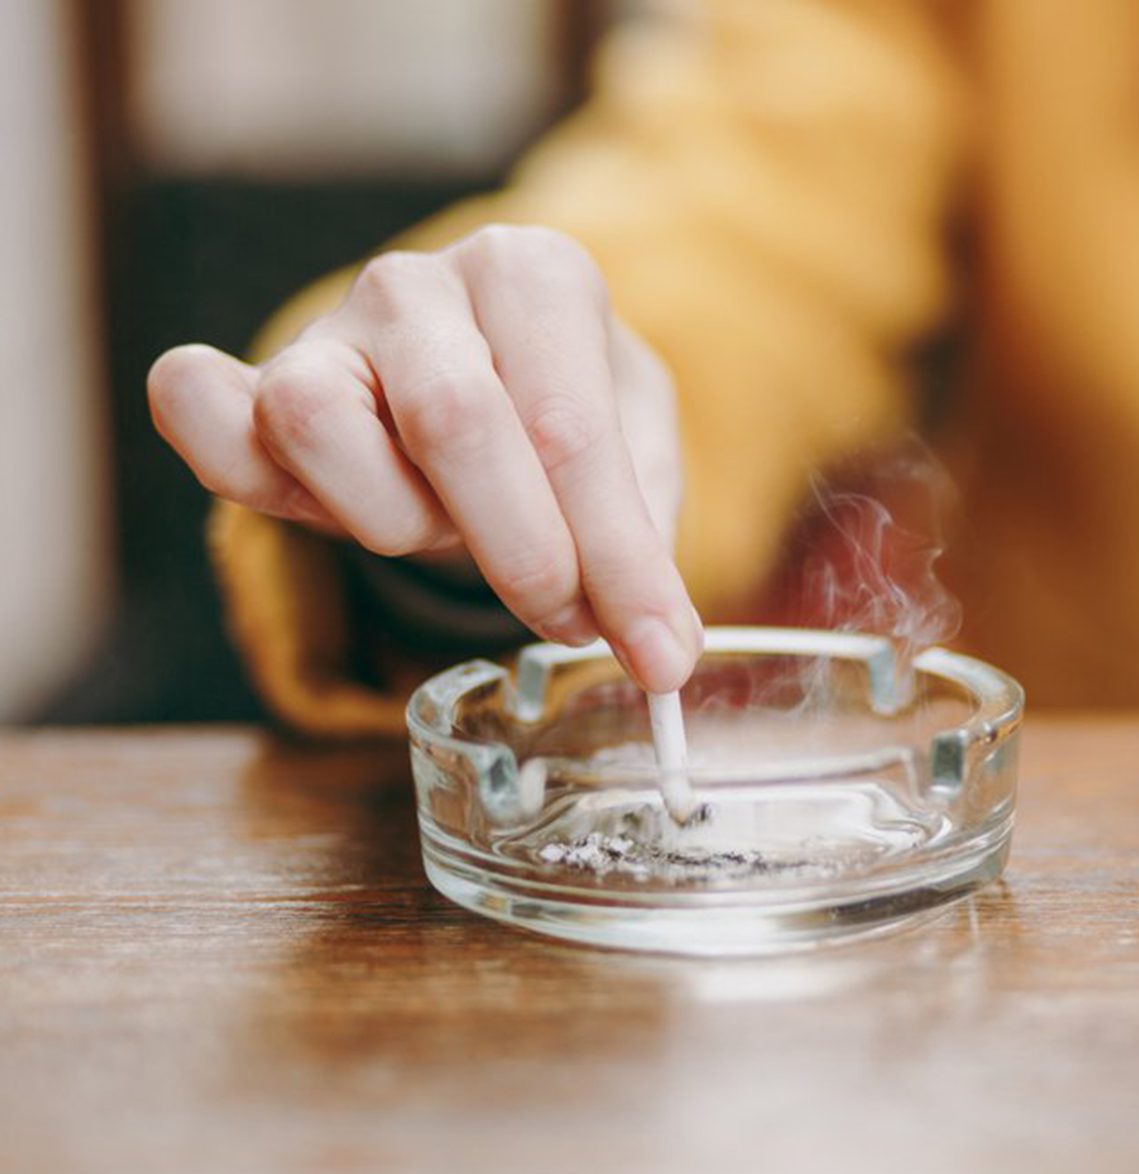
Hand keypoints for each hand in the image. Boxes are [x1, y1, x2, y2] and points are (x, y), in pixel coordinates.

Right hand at [148, 224, 701, 692]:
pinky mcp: (256, 380)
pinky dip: (232, 461)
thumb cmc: (562, 416)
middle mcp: (421, 281)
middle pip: (452, 421)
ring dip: (392, 520)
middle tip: (566, 619)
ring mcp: (330, 327)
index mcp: (533, 273)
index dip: (617, 559)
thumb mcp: (636, 454)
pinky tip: (314, 501)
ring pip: (315, 422)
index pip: (570, 428)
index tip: (659, 655)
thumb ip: (640, 535)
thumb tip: (658, 648)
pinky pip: (198, 406)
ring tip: (446, 531)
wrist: (487, 369)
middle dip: (521, 552)